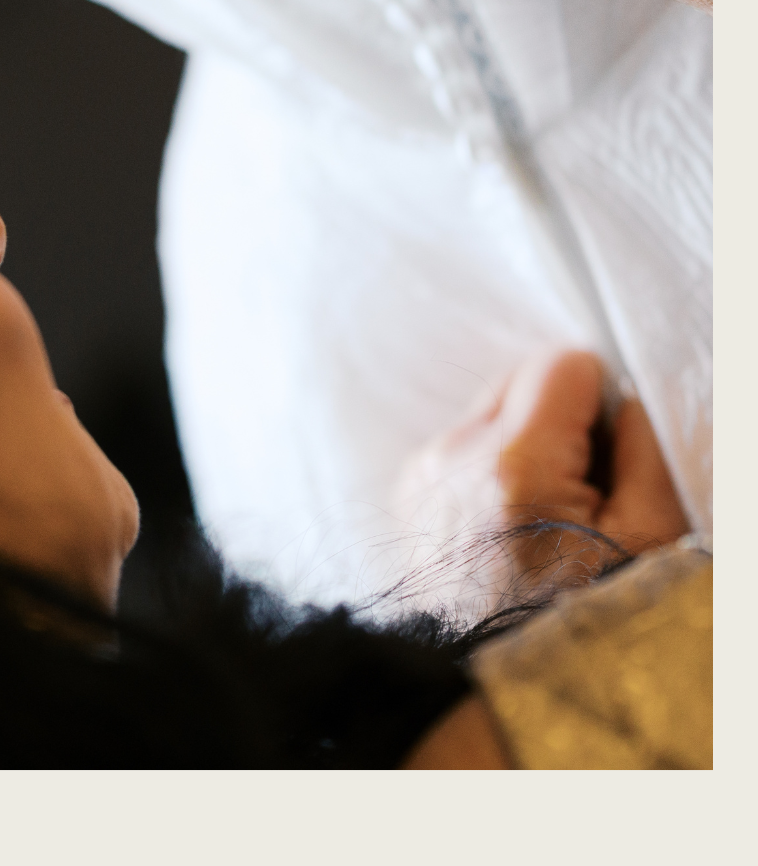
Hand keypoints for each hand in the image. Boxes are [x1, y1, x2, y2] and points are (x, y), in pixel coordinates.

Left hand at [395, 349, 689, 598]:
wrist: (501, 691)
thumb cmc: (582, 622)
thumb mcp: (647, 539)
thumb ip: (643, 450)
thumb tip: (623, 396)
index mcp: (513, 463)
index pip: (560, 366)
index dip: (600, 401)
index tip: (610, 456)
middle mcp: (452, 456)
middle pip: (518, 379)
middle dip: (561, 420)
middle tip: (586, 492)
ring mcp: (422, 474)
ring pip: (488, 413)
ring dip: (526, 445)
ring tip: (548, 519)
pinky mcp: (409, 495)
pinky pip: (461, 451)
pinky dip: (493, 472)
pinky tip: (513, 528)